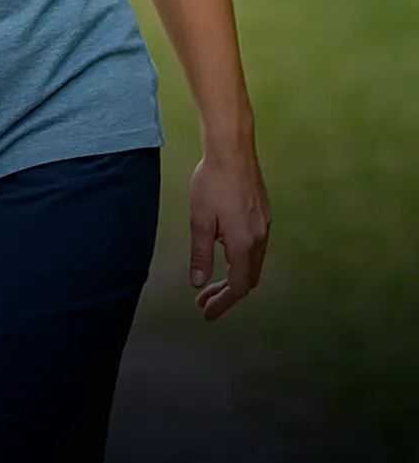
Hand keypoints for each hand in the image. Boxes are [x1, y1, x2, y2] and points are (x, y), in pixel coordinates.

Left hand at [189, 149, 270, 320]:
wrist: (232, 149)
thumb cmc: (213, 182)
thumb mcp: (200, 220)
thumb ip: (201, 254)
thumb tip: (199, 283)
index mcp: (244, 243)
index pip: (237, 286)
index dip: (222, 303)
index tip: (206, 312)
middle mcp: (260, 237)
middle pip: (248, 278)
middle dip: (226, 293)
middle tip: (204, 300)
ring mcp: (264, 224)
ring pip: (253, 262)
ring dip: (233, 275)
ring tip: (210, 280)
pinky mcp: (263, 212)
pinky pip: (255, 245)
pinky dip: (240, 258)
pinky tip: (223, 249)